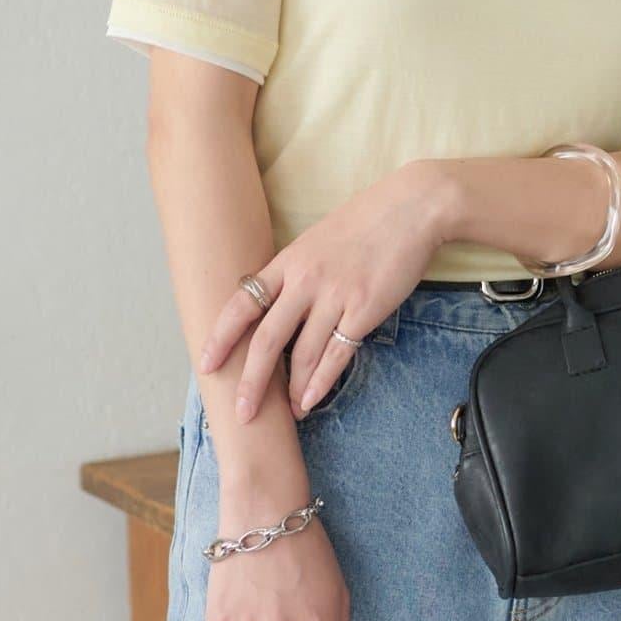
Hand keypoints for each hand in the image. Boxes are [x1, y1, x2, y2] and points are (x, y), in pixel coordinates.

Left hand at [199, 161, 447, 421]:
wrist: (414, 207)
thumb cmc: (370, 219)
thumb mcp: (320, 238)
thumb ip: (299, 270)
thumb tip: (285, 302)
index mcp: (289, 261)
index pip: (242, 304)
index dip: (221, 338)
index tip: (206, 365)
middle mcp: (305, 281)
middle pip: (266, 340)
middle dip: (251, 382)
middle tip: (243, 412)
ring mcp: (335, 296)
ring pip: (302, 355)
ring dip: (293, 390)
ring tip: (288, 413)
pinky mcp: (364, 310)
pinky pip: (337, 355)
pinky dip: (322, 382)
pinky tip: (311, 400)